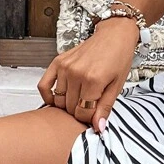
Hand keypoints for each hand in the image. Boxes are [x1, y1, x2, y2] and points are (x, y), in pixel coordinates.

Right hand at [37, 18, 139, 132]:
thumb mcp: (117, 85)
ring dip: (67, 104)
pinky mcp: (58, 62)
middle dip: (79, 111)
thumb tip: (98, 127)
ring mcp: (65, 67)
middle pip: (70, 108)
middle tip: (88, 106)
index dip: (89, 118)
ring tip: (78, 99)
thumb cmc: (119, 57)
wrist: (114, 36)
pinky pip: (44, 85)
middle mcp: (76, 73)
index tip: (94, 115)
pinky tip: (56, 99)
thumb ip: (105, 107)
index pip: (83, 112)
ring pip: (58, 100)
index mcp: (94, 80)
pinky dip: (48, 96)